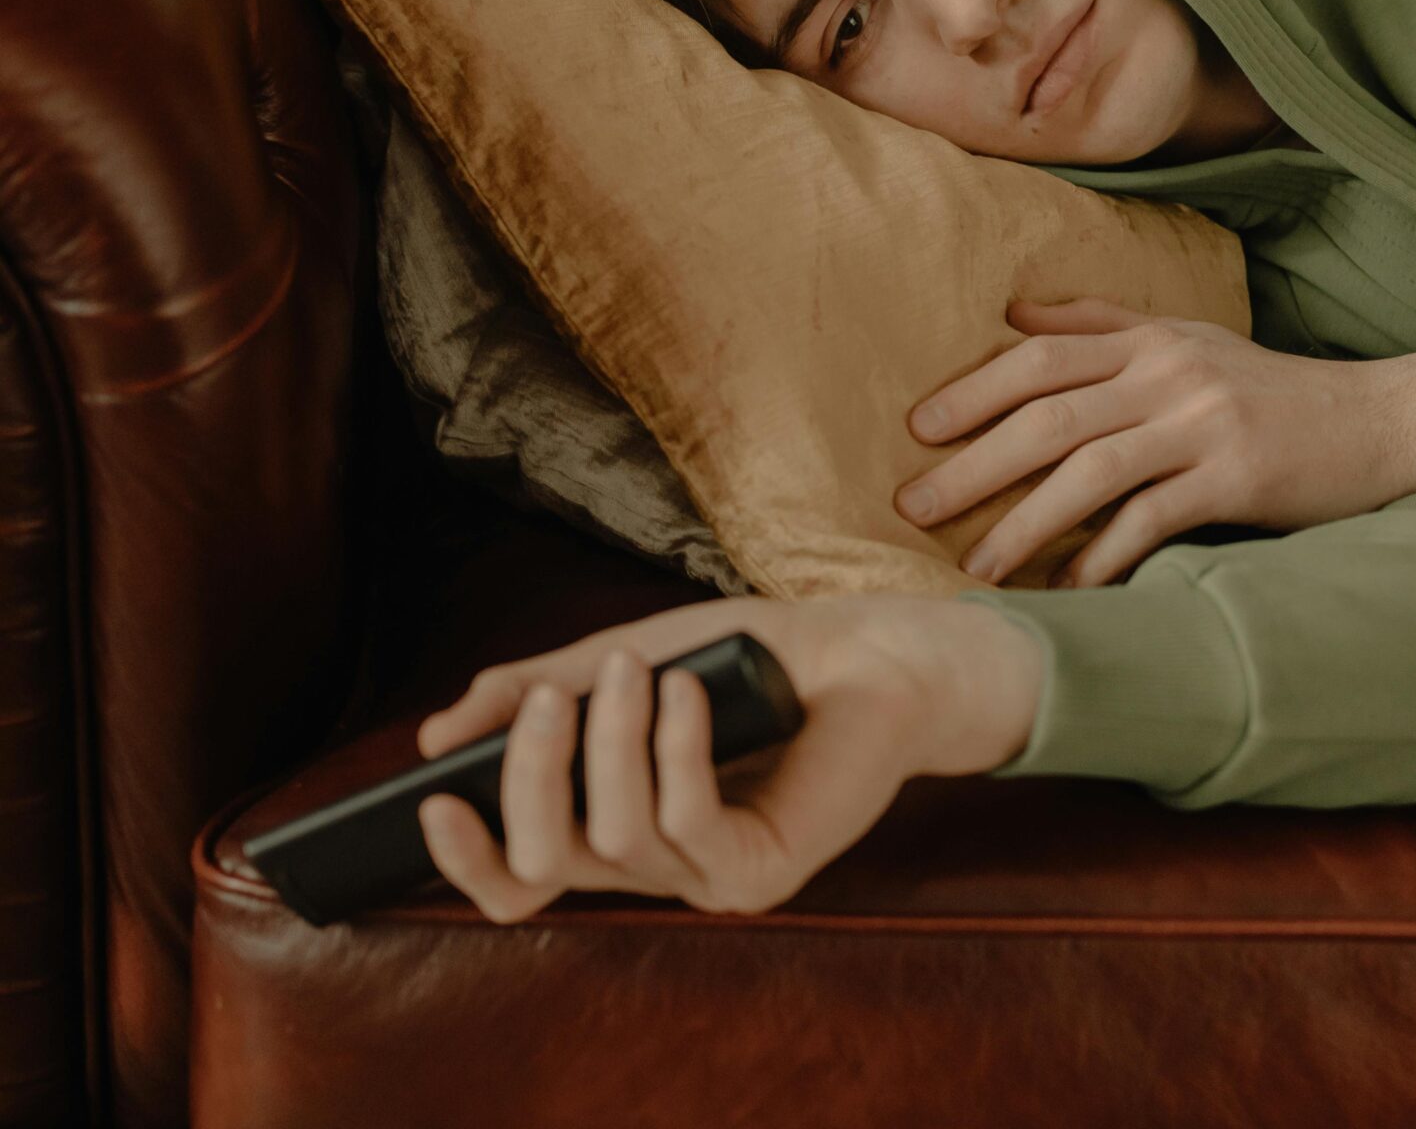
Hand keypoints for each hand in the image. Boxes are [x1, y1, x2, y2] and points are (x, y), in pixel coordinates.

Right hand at [410, 590, 1044, 923]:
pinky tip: (688, 693)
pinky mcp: (763, 870)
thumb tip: (434, 738)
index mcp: (613, 828)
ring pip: (611, 837)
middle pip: (544, 861)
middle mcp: (653, 867)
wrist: (868, 653)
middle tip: (547, 698)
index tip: (430, 798)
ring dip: (610, 742)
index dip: (464, 856)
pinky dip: (675, 751)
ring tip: (637, 670)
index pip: (517, 880)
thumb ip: (533, 695)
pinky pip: (687, 825)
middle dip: (529, 776)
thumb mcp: (625, 662)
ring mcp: (707, 878)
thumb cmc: (749, 661)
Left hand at [892, 296, 1415, 589]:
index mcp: (1151, 338)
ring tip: (978, 567)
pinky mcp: (1237, 477)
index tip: (918, 431)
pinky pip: (1153, 520)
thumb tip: (1012, 314)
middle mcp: (1170, 374)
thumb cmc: (1270, 389)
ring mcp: (1204, 425)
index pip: (1041, 356)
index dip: (973, 391)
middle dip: (974, 465)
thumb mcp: (1188, 339)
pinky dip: (1105, 557)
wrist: (1377, 421)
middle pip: (1049, 416)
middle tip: (914, 508)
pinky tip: (1070, 588)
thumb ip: (1102, 324)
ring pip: (1090, 472)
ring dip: (1024, 524)